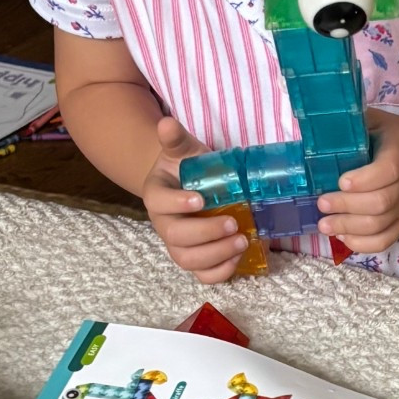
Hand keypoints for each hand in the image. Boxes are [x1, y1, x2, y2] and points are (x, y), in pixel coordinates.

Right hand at [141, 115, 250, 283]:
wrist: (189, 187)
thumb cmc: (187, 168)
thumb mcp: (182, 150)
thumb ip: (175, 139)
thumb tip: (166, 123)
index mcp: (156, 195)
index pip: (159, 202)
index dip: (178, 203)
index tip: (201, 199)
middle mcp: (163, 224)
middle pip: (176, 237)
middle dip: (206, 233)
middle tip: (233, 222)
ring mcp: (178, 244)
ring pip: (188, 260)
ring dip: (216, 254)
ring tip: (242, 240)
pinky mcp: (195, 258)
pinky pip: (202, 276)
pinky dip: (220, 272)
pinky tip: (238, 257)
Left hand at [317, 110, 398, 253]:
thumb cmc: (388, 135)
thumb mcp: (373, 119)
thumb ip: (351, 123)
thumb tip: (316, 126)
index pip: (390, 169)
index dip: (365, 179)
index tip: (341, 181)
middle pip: (381, 202)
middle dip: (347, 206)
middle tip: (322, 203)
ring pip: (380, 224)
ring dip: (349, 227)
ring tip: (324, 224)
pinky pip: (385, 241)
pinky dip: (362, 244)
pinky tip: (342, 236)